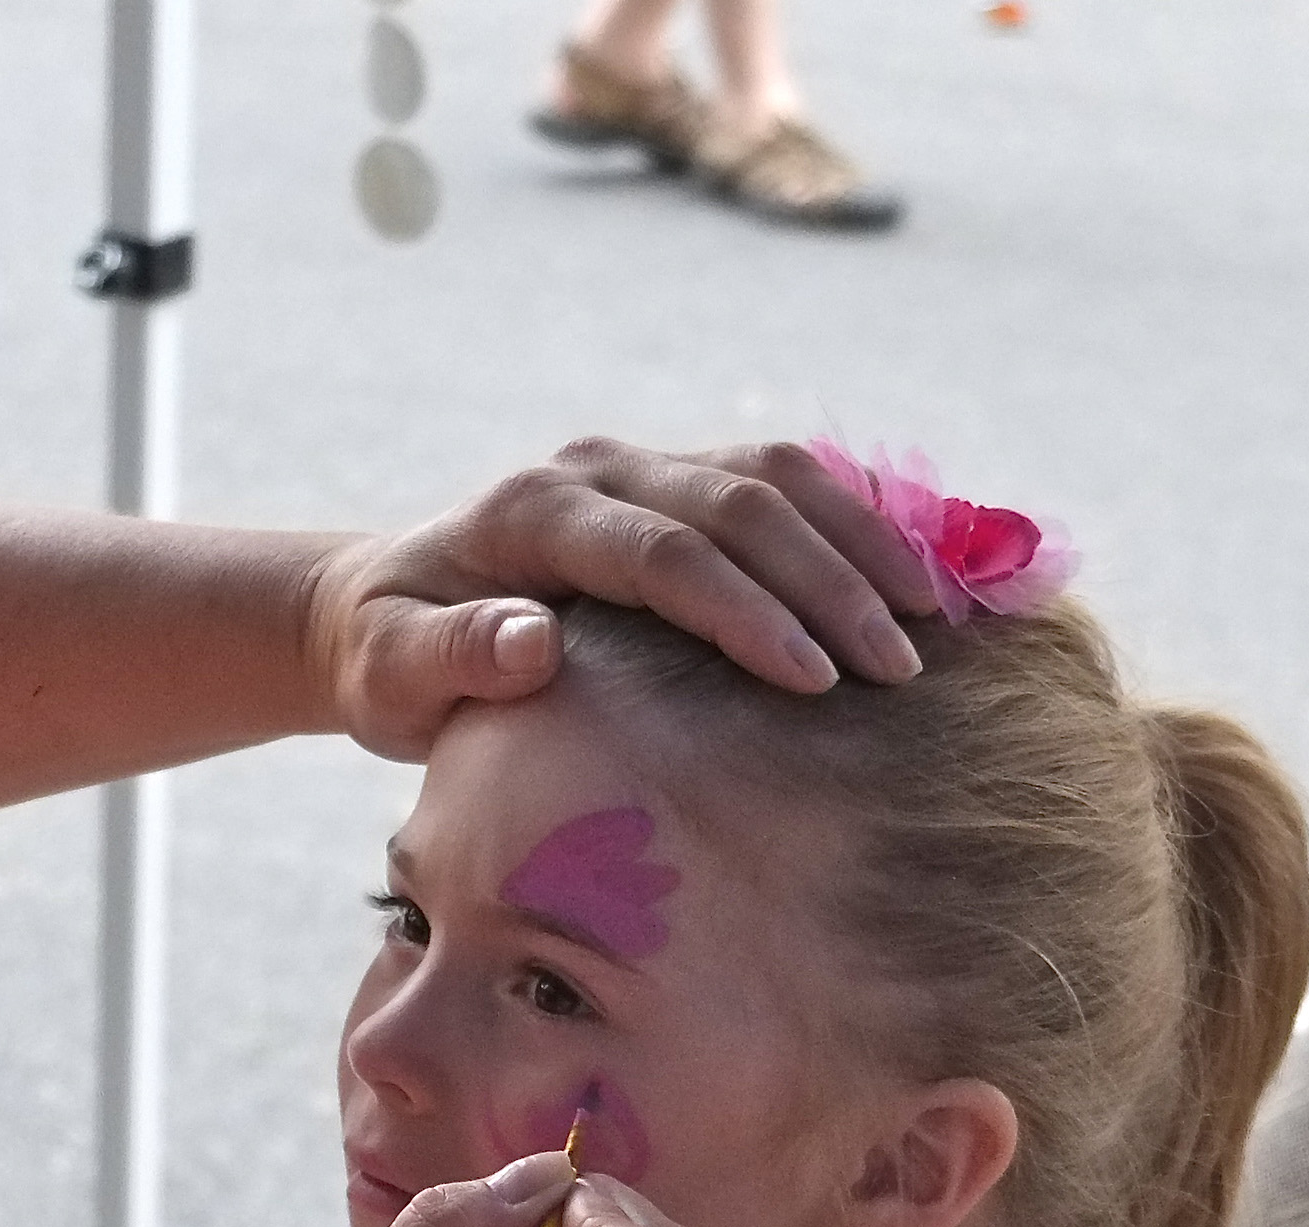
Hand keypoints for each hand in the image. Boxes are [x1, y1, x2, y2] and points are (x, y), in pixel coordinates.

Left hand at [302, 438, 943, 762]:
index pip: (664, 552)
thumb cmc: (385, 659)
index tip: (816, 680)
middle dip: (829, 584)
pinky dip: (856, 516)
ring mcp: (644, 464)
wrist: (377, 605)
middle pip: (739, 503)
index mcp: (532, 511)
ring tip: (930, 619)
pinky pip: (785, 478)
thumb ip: (452, 657)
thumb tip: (536, 638)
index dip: (747, 611)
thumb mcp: (388, 675)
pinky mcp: (678, 479)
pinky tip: (916, 569)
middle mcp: (596, 467)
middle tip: (899, 670)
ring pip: (777, 473)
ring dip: (861, 539)